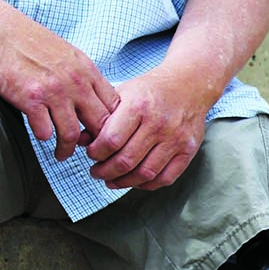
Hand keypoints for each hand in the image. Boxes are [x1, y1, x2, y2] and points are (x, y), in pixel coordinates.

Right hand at [0, 6, 118, 160]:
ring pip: (72, 134)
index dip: (112, 126)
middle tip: (87, 152)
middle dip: (96, 144)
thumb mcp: (69, 55)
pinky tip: (41, 135)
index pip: (114, 106)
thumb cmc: (33, 44)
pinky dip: (44, 137)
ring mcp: (54, 92)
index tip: (102, 135)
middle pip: (99, 124)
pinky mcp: (31, 100)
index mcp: (87, 71)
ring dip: (67, 149)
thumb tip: (96, 101)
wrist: (0, 32)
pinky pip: (45, 132)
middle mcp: (75, 82)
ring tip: (61, 154)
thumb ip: (84, 78)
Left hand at [85, 69, 219, 190]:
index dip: (96, 153)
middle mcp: (158, 123)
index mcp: (139, 106)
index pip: (111, 140)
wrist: (188, 84)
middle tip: (96, 172)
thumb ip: (101, 117)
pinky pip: (165, 178)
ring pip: (144, 174)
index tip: (91, 154)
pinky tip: (134, 181)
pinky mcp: (188, 150)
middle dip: (104, 172)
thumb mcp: (122, 94)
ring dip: (123, 182)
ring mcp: (176, 139)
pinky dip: (146, 185)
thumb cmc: (150, 90)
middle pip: (126, 161)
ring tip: (111, 180)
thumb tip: (80, 140)